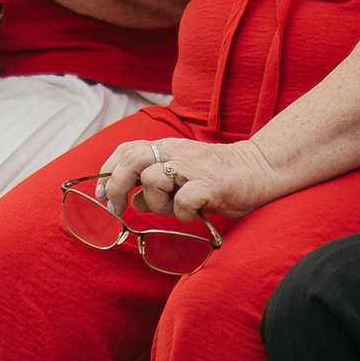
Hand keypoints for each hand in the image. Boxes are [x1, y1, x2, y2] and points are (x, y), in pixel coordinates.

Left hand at [96, 134, 282, 221]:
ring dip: (157, 203)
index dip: (107, 170)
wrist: (258, 170)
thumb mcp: (181, 177)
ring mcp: (192, 167)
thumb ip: (156, 186)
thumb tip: (135, 201)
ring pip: (153, 182)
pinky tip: (196, 212)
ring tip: (177, 208)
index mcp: (167, 148)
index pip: (126, 150)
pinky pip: (182, 201)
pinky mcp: (209, 184)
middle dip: (116, 185)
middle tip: (116, 208)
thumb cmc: (217, 178)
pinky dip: (183, 212)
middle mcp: (176, 152)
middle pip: (132, 160)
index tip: (100, 194)